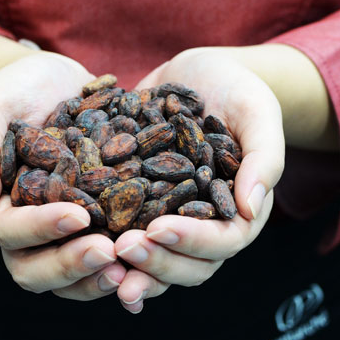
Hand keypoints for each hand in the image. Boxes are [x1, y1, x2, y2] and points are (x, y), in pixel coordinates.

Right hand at [0, 52, 126, 300]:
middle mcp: (24, 227)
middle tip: (109, 253)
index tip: (77, 215)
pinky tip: (150, 255)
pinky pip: (100, 259)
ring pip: (68, 277)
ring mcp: (59, 232)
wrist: (58, 81)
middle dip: (70, 265)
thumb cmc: (19, 88)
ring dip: (96, 278)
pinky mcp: (92, 226)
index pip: (7, 231)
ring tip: (130, 267)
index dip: (39, 229)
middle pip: (34, 269)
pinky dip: (121, 265)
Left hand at [114, 47, 285, 312]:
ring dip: (129, 265)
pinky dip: (103, 243)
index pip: (223, 242)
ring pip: (154, 258)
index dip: (193, 241)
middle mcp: (203, 224)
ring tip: (100, 257)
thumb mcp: (257, 113)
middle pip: (187, 265)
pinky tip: (76, 241)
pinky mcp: (138, 204)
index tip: (160, 229)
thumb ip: (264, 158)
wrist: (198, 73)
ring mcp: (169, 217)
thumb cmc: (238, 91)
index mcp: (238, 212)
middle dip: (156, 262)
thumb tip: (252, 207)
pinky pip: (123, 230)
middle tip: (123, 248)